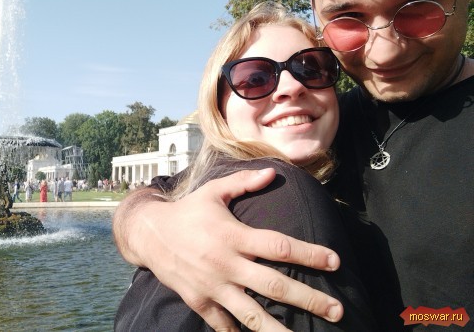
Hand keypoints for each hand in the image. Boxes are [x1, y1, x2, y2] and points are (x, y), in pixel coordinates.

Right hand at [115, 168, 342, 330]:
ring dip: (279, 330)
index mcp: (233, 236)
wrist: (150, 234)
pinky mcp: (199, 302)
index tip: (335, 261)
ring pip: (252, 314)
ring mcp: (212, 286)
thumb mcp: (213, 191)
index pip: (279, 246)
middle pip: (274, 285)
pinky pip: (223, 324)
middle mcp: (226, 264)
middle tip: (338, 311)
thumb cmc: (188, 211)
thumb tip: (272, 173)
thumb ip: (244, 182)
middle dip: (309, 299)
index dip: (310, 253)